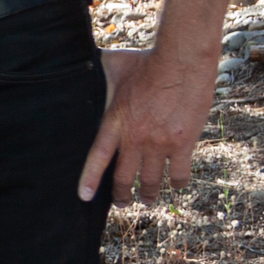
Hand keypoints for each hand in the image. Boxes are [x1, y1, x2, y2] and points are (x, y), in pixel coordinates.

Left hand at [79, 44, 218, 205]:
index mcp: (116, 122)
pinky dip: (177, 183)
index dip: (90, 179)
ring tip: (148, 200)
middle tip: (122, 203)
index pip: (97, 158)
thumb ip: (97, 73)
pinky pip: (179, 173)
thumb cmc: (146, 61)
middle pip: (124, 177)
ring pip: (152, 180)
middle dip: (122, 195)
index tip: (85, 196)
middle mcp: (136, 137)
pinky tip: (175, 186)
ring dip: (149, 194)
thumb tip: (79, 63)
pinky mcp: (184, 143)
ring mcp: (160, 143)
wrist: (182, 61)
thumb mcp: (113, 67)